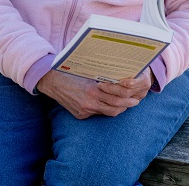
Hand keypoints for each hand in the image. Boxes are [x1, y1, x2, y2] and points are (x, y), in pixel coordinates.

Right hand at [36, 68, 152, 119]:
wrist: (52, 82)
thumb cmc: (72, 73)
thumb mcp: (90, 74)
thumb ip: (103, 80)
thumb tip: (120, 80)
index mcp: (93, 90)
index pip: (116, 97)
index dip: (127, 98)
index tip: (135, 95)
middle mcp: (90, 102)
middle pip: (114, 107)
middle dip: (127, 105)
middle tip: (136, 102)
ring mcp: (85, 109)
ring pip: (107, 112)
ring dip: (118, 109)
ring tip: (126, 104)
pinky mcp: (80, 114)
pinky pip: (96, 113)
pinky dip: (104, 109)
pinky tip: (110, 105)